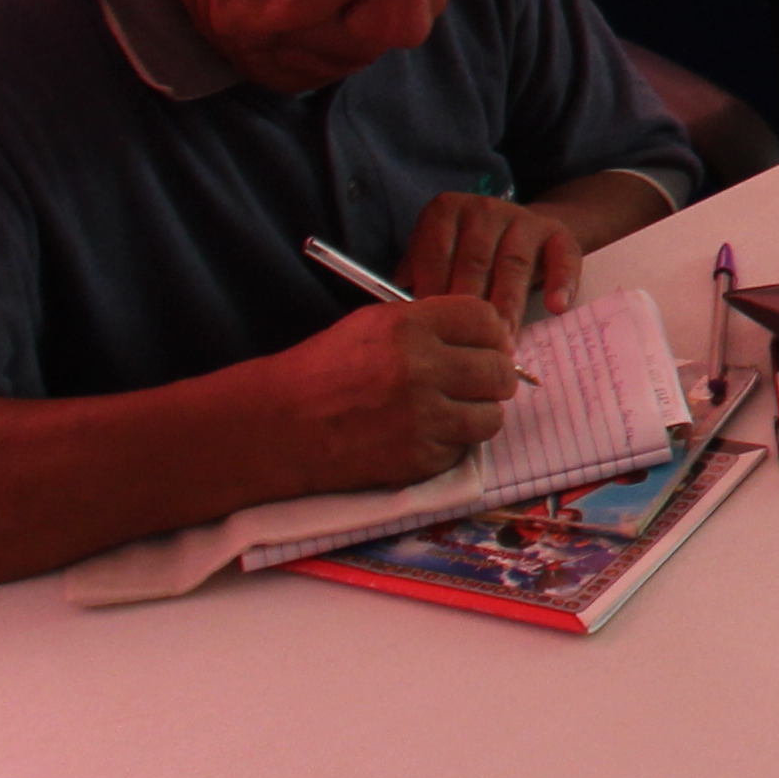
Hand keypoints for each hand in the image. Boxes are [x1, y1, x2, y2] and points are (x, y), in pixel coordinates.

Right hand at [264, 298, 520, 488]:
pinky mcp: (420, 458)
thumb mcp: (372, 325)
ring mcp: (423, 417)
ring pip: (491, 416)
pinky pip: (463, 449)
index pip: (485, 319)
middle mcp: (421, 368)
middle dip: (494, 377)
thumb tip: (488, 337)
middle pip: (498, 370)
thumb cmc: (323, 372)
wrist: (279, 427)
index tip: (487, 346)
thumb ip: (430, 326)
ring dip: (478, 414)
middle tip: (479, 383)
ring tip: (453, 412)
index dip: (492, 334)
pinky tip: (424, 435)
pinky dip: (451, 444)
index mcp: (409, 326)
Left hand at [403, 187, 583, 322]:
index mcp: (446, 211)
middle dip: (471, 306)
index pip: (435, 252)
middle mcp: (484, 210)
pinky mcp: (558, 234)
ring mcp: (523, 220)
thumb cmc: (470, 253)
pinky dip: (560, 282)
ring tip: (503, 339)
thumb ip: (417, 272)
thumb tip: (398, 305)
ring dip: (508, 304)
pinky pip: (561, 258)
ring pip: (513, 264)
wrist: (527, 230)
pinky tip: (555, 308)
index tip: (434, 328)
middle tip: (468, 345)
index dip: (434, 291)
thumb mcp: (437, 253)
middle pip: (474, 261)